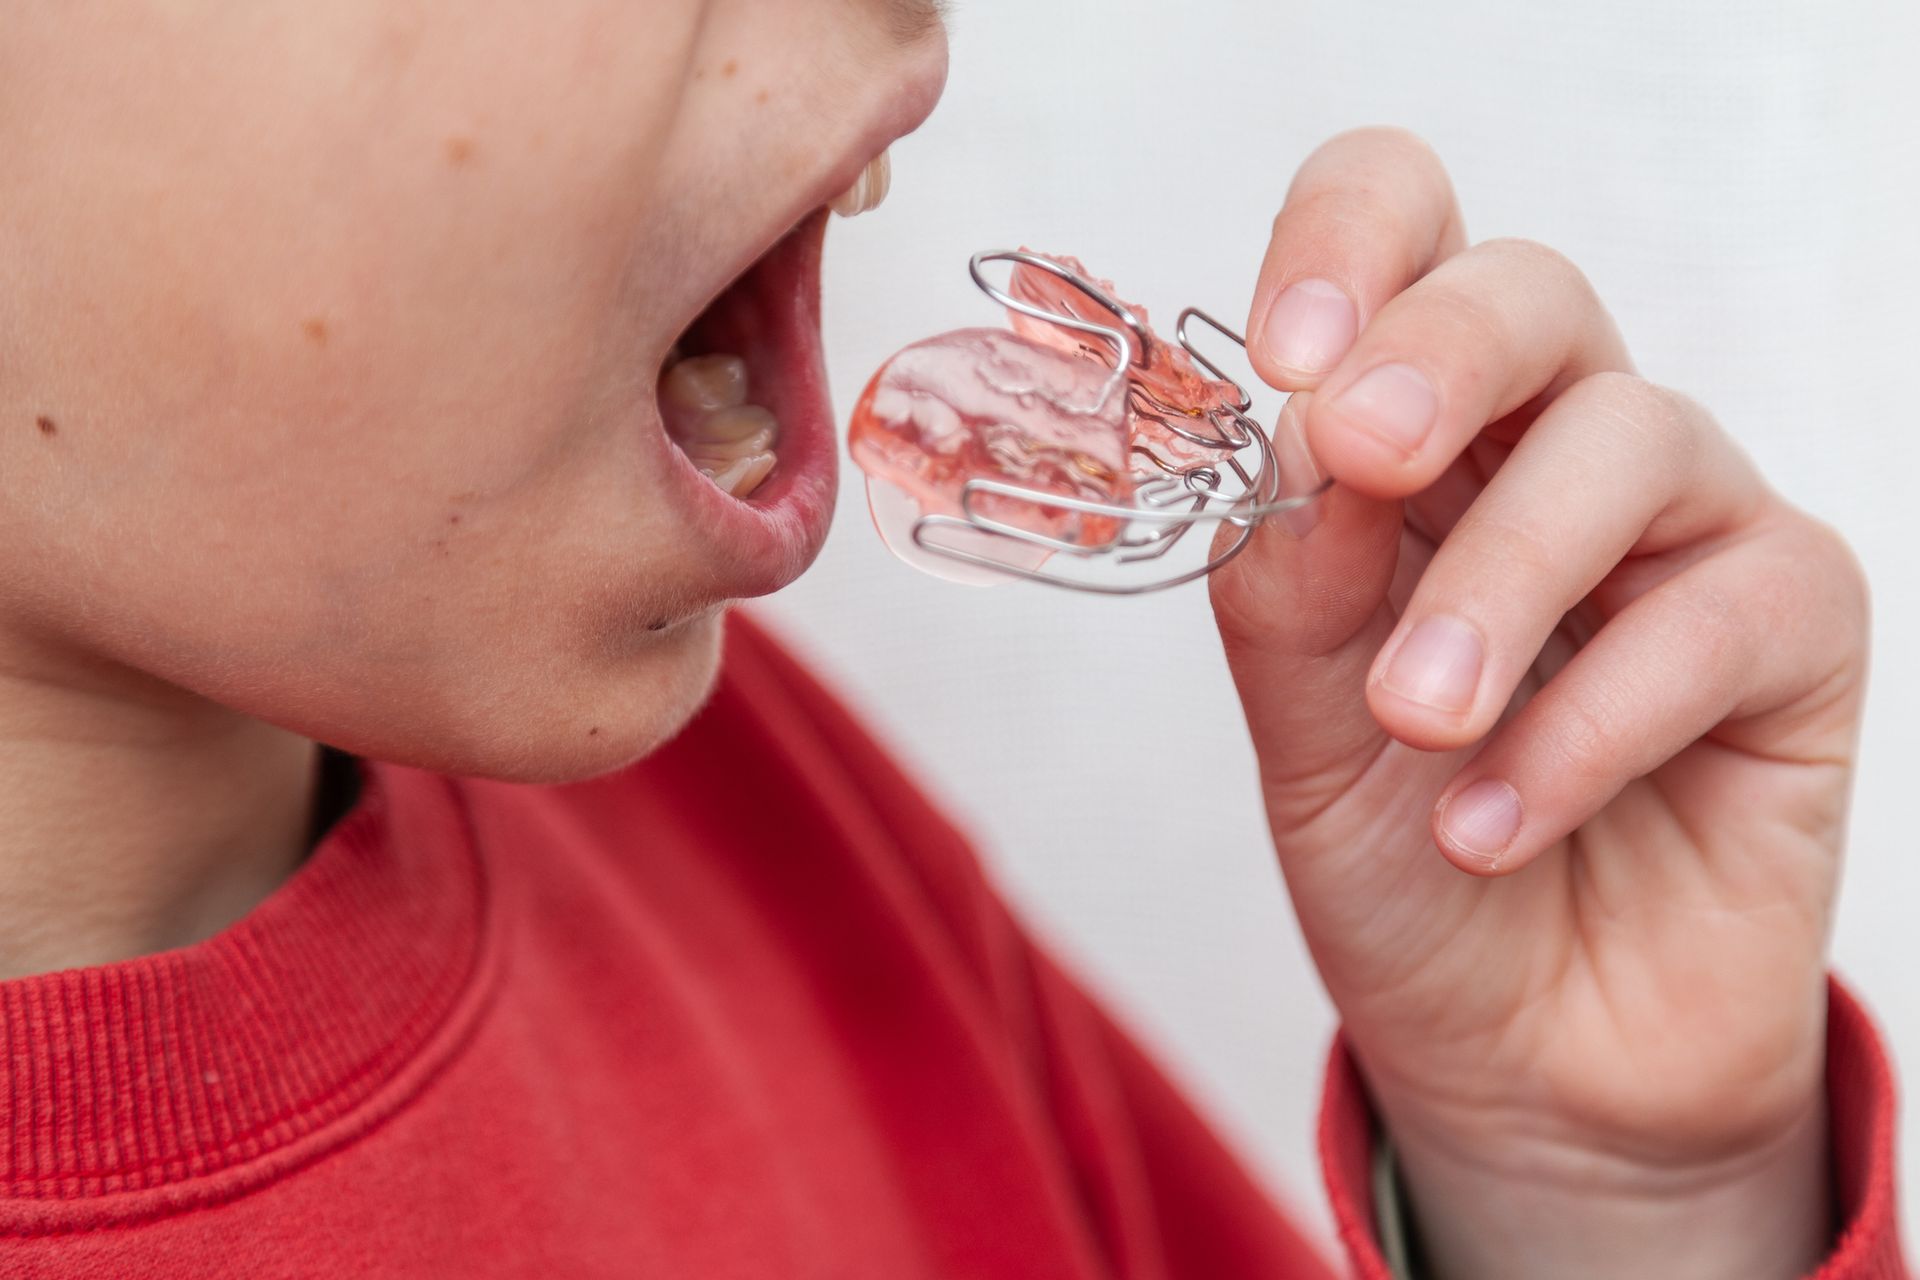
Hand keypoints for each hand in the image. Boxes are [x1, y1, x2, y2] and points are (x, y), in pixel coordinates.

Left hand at [1211, 128, 1868, 1279]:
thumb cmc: (1400, 859)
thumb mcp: (1297, 728)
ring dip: (1499, 584)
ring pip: (1627, 441)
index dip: (1347, 244)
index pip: (1404, 241)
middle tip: (1361, 453)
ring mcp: (1681, 528)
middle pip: (1529, 293)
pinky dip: (1589, 723)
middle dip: (1438, 355)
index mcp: (1412, 439)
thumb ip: (1288, 585)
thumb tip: (1299, 448)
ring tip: (1417, 725)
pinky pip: (1720, 614)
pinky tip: (1495, 822)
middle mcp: (1550, 452)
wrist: (1512, 1047)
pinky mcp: (1792, 628)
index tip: (1284, 353)